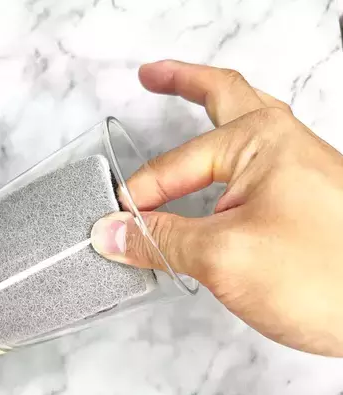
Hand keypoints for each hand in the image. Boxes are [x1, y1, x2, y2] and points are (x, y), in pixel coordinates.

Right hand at [91, 60, 342, 356]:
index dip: (142, 194)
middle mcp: (285, 144)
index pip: (177, 164)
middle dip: (185, 82)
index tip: (119, 224)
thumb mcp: (225, 256)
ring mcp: (298, 170)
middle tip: (152, 75)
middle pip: (224, 97)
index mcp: (264, 140)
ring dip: (211, 110)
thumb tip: (113, 233)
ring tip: (185, 97)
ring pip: (242, 128)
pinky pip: (254, 163)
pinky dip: (226, 153)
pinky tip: (216, 166)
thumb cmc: (327, 278)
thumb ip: (161, 240)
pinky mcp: (303, 199)